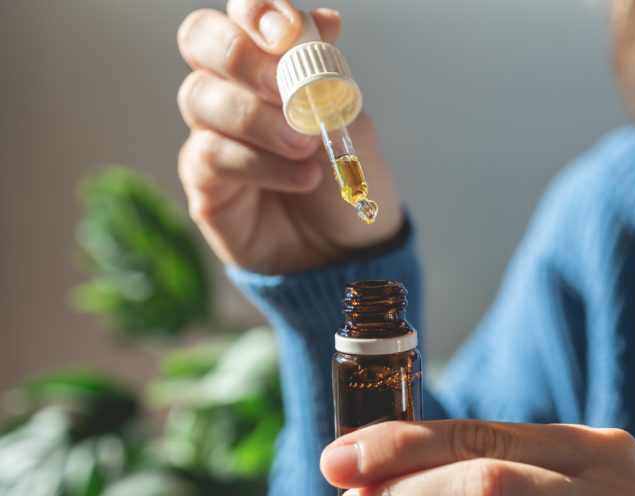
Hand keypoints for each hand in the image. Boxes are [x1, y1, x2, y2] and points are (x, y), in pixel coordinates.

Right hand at [176, 0, 401, 273]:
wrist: (348, 250)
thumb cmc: (348, 181)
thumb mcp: (350, 122)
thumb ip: (328, 74)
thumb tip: (324, 21)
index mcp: (271, 63)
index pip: (244, 14)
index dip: (256, 12)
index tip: (287, 34)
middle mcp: (233, 89)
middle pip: (201, 39)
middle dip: (242, 56)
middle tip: (285, 88)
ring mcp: (212, 132)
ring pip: (201, 98)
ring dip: (258, 119)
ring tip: (305, 145)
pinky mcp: (204, 181)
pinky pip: (211, 155)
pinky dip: (260, 164)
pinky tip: (301, 176)